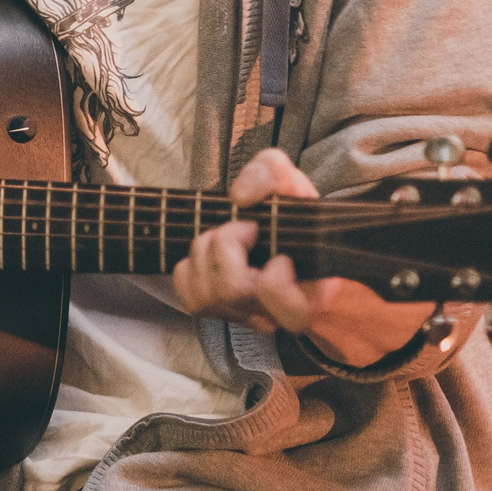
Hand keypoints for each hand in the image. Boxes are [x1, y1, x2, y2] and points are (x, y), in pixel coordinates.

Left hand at [168, 147, 438, 367]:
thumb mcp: (292, 186)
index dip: (275, 278)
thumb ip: (273, 174)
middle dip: (228, 244)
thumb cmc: (294, 219)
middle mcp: (270, 316)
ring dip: (206, 250)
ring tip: (228, 237)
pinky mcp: (212, 308)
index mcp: (305, 298)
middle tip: (245, 228)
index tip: (281, 257)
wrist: (285, 240)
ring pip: (205, 293)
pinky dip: (191, 264)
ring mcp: (239, 315)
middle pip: (232, 290)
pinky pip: (186, 289)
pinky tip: (211, 253)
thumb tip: (241, 197)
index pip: (282, 301)